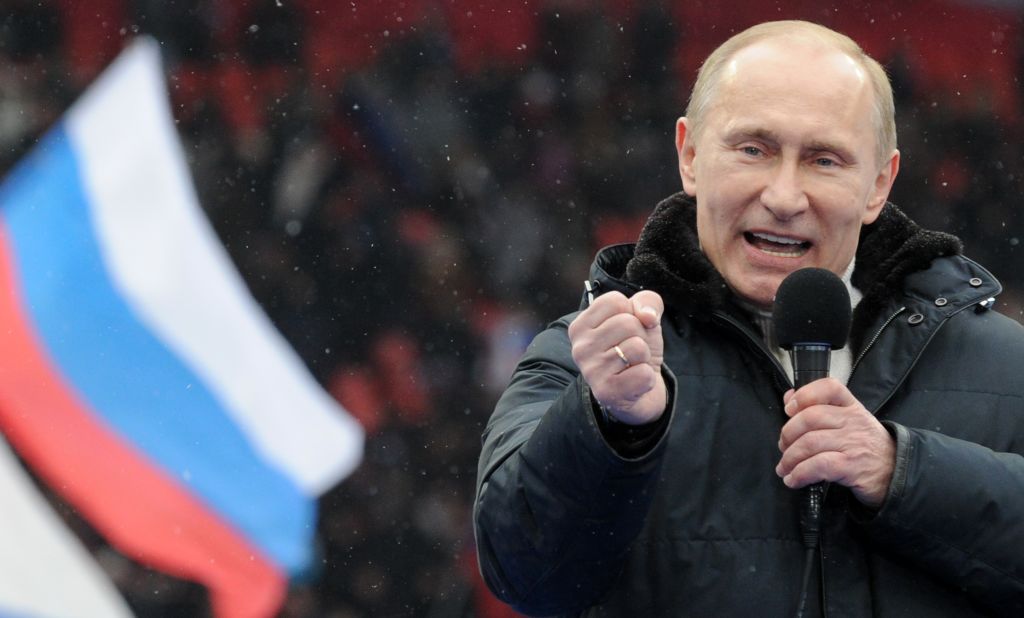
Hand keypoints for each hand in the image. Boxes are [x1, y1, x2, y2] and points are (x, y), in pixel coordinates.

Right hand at [567, 290, 664, 424]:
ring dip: (644, 357)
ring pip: (637, 347)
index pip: (615, 301)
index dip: (631, 312)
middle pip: (627, 322)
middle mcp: (580, 347)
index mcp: (581, 325)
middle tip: (631, 351)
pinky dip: (647, 378)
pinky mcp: (606, 392)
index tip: (626, 330)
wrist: (639, 392)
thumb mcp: (643, 318)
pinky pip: (643, 374)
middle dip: (641, 336)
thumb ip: (648, 302)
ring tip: (632, 365)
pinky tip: (634, 383)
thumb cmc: (635, 349)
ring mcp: (591, 371)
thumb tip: (648, 316)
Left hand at [775, 378, 894, 507]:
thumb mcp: (849, 423)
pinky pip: (818, 466)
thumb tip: (788, 399)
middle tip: (784, 447)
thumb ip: (819, 409)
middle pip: (810, 418)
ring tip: (784, 468)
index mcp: (851, 406)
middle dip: (788, 434)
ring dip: (789, 458)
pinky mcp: (852, 467)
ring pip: (810, 443)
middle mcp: (853, 421)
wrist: (897, 474)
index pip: (829, 387)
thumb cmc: (866, 448)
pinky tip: (794, 479)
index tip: (789, 409)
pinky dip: (800, 474)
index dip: (804, 395)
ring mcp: (853, 443)